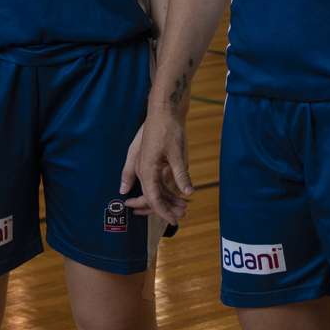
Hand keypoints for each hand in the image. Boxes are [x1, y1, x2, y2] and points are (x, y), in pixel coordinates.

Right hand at [121, 107, 193, 221]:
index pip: (153, 198)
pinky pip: (156, 179)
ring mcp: (144, 164)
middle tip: (182, 215)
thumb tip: (188, 192)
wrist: (164, 109)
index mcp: (146, 169)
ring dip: (167, 198)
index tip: (174, 221)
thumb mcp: (178, 153)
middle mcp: (142, 169)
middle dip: (165, 207)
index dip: (163, 211)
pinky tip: (179, 193)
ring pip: (154, 188)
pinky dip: (166, 187)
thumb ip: (180, 174)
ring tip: (184, 206)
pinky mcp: (150, 159)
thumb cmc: (169, 128)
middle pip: (151, 195)